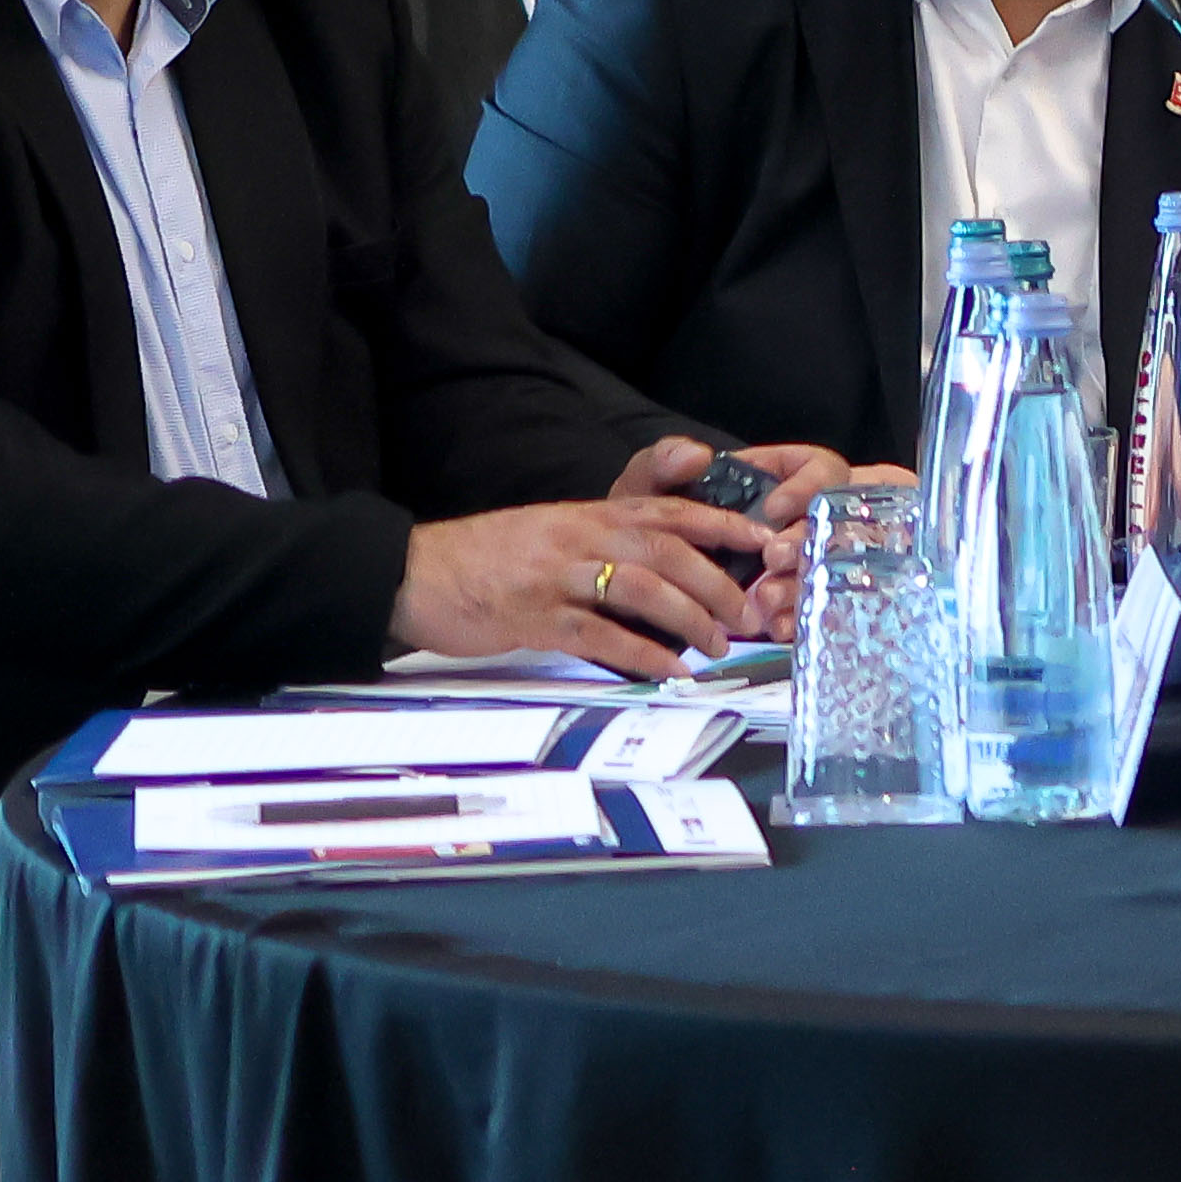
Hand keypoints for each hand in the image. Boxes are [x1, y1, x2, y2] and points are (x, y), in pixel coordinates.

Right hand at [394, 488, 765, 673]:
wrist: (415, 572)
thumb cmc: (489, 558)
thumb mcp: (552, 533)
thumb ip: (605, 538)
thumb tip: (664, 564)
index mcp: (587, 514)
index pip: (669, 509)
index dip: (722, 523)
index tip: (765, 541)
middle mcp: (578, 538)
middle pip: (666, 550)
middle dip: (717, 582)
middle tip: (750, 615)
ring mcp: (556, 576)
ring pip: (640, 587)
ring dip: (688, 619)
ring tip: (717, 647)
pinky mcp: (533, 617)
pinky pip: (599, 634)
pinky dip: (641, 654)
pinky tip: (669, 672)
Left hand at [617, 436, 828, 639]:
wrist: (633, 580)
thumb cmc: (650, 527)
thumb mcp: (651, 490)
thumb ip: (664, 462)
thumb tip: (697, 455)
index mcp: (778, 479)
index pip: (821, 470)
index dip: (808, 487)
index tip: (775, 508)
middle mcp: (799, 520)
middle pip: (829, 525)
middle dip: (800, 543)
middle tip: (771, 558)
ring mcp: (801, 564)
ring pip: (824, 571)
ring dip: (795, 584)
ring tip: (763, 599)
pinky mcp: (793, 604)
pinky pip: (811, 611)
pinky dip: (792, 617)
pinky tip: (772, 626)